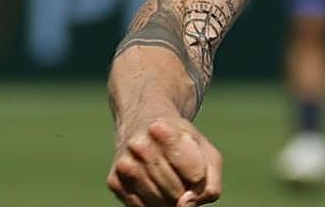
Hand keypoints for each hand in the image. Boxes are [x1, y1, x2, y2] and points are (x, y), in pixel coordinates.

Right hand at [108, 116, 222, 205]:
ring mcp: (124, 164)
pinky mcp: (114, 181)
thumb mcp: (208, 155)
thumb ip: (210, 186)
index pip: (196, 176)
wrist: (144, 126)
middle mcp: (140, 146)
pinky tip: (154, 184)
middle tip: (179, 170)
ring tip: (168, 176)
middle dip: (185, 190)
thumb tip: (183, 205)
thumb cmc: (184, 144)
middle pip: (177, 193)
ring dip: (170, 199)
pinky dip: (154, 204)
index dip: (200, 176)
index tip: (194, 162)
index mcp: (165, 130)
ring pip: (160, 204)